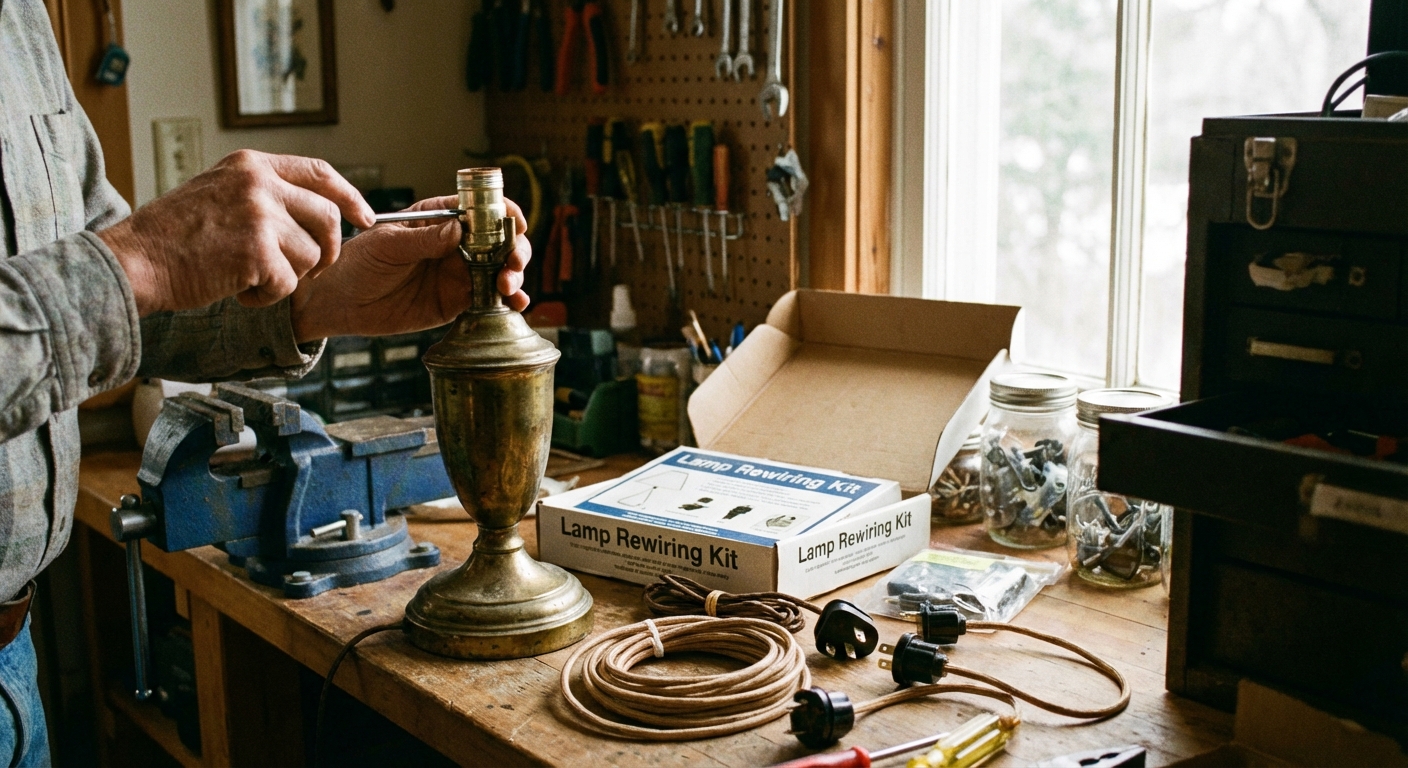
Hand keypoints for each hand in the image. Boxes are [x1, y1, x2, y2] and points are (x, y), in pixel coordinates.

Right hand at [99, 150, 374, 313]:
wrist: (136, 262)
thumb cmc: (175, 237)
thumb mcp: (221, 193)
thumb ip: (266, 194)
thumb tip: (321, 212)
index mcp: (251, 165)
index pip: (320, 173)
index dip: (350, 197)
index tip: (366, 218)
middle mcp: (259, 183)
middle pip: (328, 218)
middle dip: (326, 252)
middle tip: (306, 271)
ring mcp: (259, 215)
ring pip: (310, 256)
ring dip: (286, 278)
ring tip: (247, 277)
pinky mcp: (255, 252)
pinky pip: (288, 284)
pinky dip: (266, 297)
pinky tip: (237, 290)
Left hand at [288, 195, 531, 342]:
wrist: (341, 302)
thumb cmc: (358, 262)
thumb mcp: (387, 245)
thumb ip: (423, 240)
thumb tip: (459, 230)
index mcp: (440, 219)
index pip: (481, 208)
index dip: (504, 213)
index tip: (515, 223)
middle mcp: (456, 244)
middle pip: (501, 240)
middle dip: (515, 248)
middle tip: (513, 262)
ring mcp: (459, 273)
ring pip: (502, 269)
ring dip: (515, 274)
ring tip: (507, 286)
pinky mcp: (458, 301)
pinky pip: (491, 299)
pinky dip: (509, 300)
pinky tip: (516, 303)